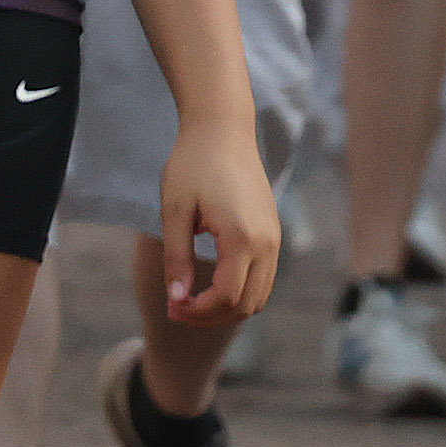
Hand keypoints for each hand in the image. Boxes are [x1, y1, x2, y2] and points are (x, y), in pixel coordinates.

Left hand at [157, 118, 280, 325]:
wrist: (223, 130)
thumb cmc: (192, 164)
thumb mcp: (175, 211)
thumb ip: (177, 258)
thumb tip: (176, 299)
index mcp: (243, 238)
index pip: (227, 297)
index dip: (198, 311)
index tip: (170, 307)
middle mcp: (267, 243)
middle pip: (247, 305)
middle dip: (211, 316)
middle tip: (175, 310)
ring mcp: (274, 239)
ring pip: (259, 296)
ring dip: (227, 308)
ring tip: (190, 301)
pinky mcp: (273, 233)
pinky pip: (263, 278)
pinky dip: (240, 291)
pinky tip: (209, 285)